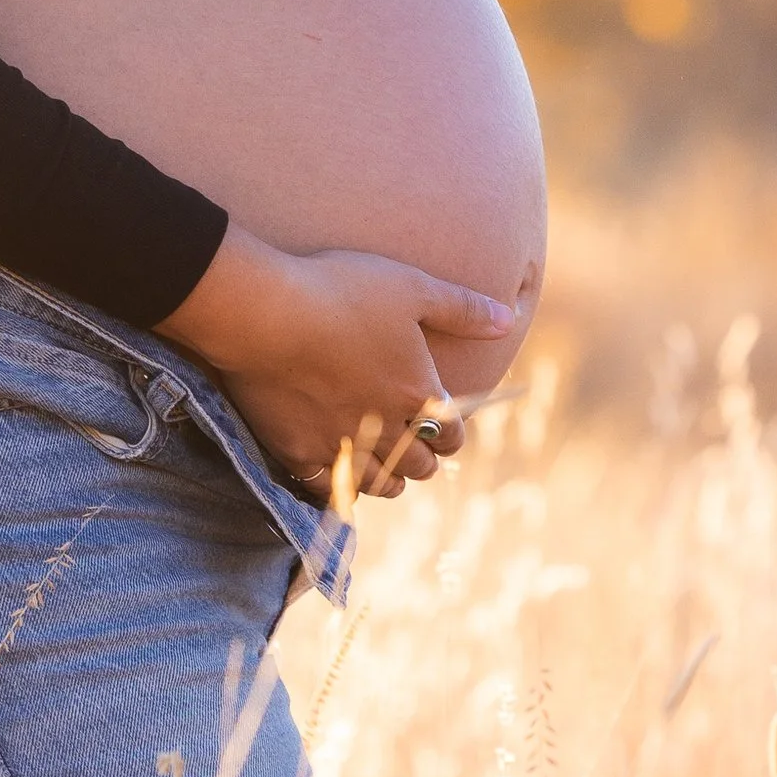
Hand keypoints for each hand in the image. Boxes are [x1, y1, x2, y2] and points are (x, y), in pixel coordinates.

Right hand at [156, 226, 515, 502]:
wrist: (266, 313)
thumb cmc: (342, 290)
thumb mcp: (412, 287)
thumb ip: (463, 309)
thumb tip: (509, 321)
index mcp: (418, 391)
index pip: (452, 433)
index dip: (452, 433)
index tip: (445, 427)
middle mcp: (388, 428)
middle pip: (419, 464)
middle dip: (424, 458)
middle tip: (417, 450)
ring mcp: (343, 445)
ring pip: (380, 484)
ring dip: (390, 480)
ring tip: (387, 471)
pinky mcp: (300, 452)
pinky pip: (330, 489)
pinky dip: (342, 489)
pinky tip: (340, 480)